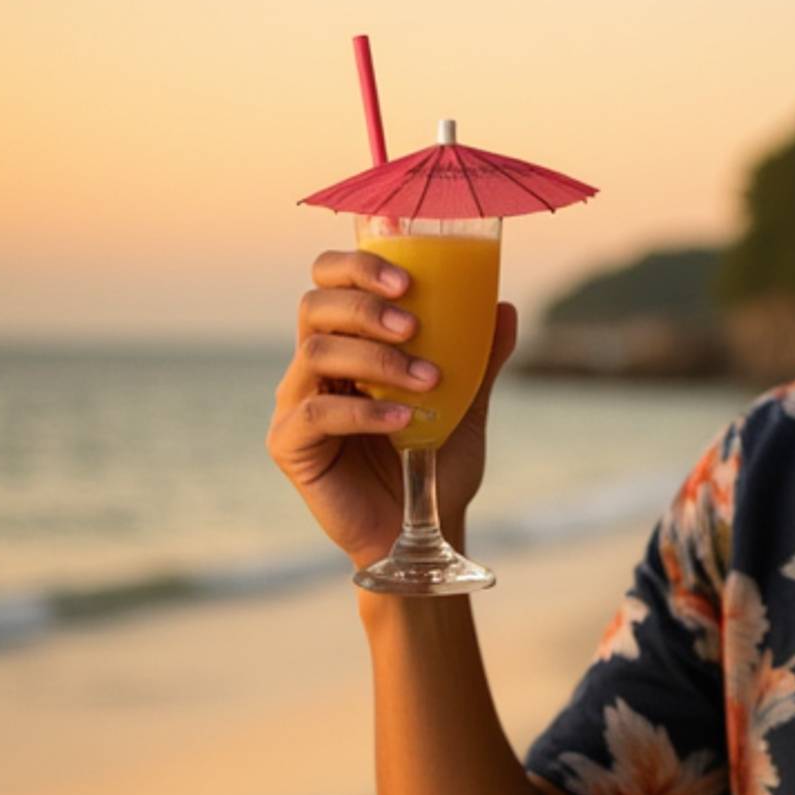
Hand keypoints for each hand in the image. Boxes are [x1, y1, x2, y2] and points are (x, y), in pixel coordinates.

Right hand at [267, 248, 519, 570]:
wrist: (424, 527)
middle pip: (316, 305)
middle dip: (365, 306)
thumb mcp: (467, 406)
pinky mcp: (289, 444)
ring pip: (317, 353)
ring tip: (426, 382)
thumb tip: (505, 308)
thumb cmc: (436, 464)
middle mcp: (314, 365)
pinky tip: (403, 421)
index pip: (330, 281)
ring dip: (376, 360)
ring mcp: (296, 402)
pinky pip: (316, 412)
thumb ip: (479, 360)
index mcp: (348, 343)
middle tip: (413, 325)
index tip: (409, 282)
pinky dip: (363, 411)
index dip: (358, 267)